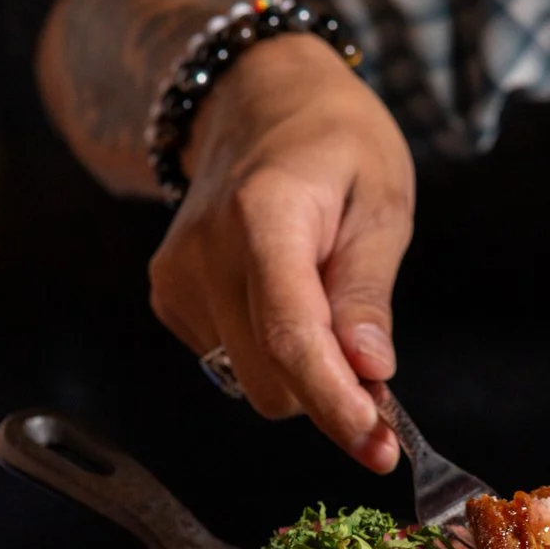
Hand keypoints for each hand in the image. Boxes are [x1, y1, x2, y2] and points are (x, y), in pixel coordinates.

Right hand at [148, 33, 410, 471]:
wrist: (258, 99)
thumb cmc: (334, 143)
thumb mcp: (381, 201)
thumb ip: (368, 291)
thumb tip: (370, 371)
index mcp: (262, 216)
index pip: (293, 338)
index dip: (337, 405)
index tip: (379, 449)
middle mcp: (205, 251)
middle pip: (272, 380)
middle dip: (331, 391)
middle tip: (374, 365)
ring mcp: (178, 276)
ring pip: (252, 382)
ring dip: (301, 370)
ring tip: (323, 300)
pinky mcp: (168, 295)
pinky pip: (230, 363)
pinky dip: (269, 352)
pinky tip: (281, 295)